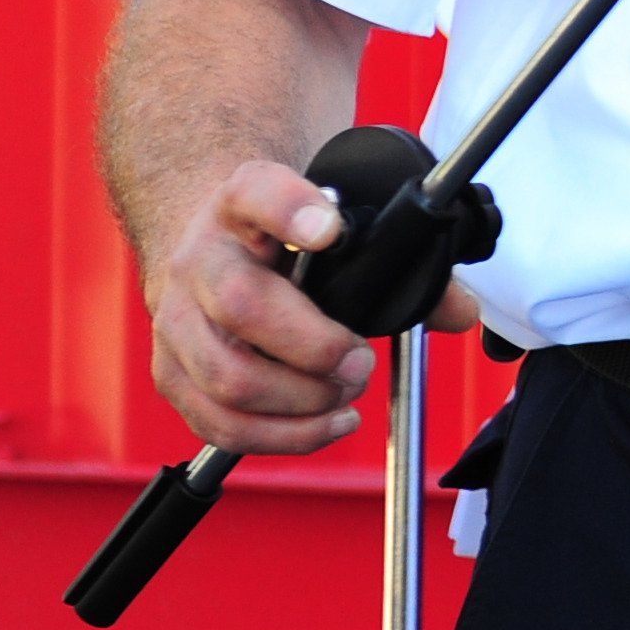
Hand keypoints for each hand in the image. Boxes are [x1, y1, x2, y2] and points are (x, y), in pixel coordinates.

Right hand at [144, 161, 478, 454]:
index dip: (292, 211)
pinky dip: (280, 436)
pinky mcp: (170, 372)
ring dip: (300, 400)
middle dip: (314, 346)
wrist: (206, 238)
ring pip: (226, 376)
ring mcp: (175, 319)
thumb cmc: (278, 236)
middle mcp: (200, 258)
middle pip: (242, 306)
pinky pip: (216, 422)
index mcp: (242, 202)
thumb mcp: (331, 221)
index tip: (331, 230)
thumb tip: (458, 311)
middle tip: (359, 360)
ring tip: (344, 394)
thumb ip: (399, 259)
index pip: (257, 193)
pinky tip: (325, 424)